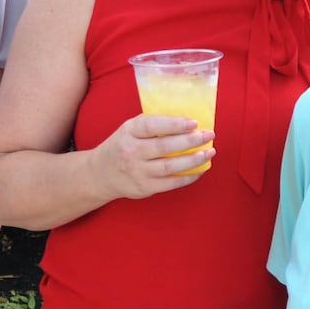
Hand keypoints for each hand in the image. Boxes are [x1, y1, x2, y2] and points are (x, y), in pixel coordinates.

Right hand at [90, 114, 213, 199]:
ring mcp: (137, 172)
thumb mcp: (129, 129)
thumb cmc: (122, 145)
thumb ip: (152, 124)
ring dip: (193, 160)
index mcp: (129, 132)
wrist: (100, 174)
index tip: (194, 123)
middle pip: (165, 147)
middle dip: (191, 141)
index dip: (174, 124)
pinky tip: (200, 169)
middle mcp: (131, 152)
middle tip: (209, 135)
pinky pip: (171, 183)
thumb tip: (186, 120)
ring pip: (170, 166)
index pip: (152, 126)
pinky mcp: (144, 188)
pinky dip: (188, 177)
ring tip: (209, 152)